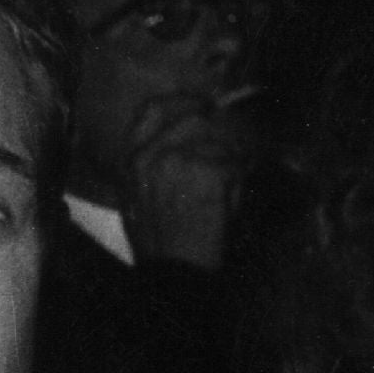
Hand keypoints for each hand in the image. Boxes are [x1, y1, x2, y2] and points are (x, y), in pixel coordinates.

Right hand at [115, 88, 249, 270]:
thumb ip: (152, 163)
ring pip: (221, 136)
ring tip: (232, 176)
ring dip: (233, 154)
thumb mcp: (137, 197)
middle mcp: (152, 153)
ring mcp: (181, 159)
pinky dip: (242, 175)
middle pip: (195, 116)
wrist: (173, 270)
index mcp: (132, 159)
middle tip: (230, 145)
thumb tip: (184, 139)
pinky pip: (236, 159)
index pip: (153, 109)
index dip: (181, 102)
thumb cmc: (158, 241)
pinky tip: (233, 193)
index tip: (200, 106)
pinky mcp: (209, 170)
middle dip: (218, 128)